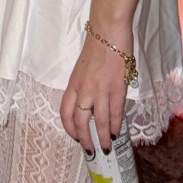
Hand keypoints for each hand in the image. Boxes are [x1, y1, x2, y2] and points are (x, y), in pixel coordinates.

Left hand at [60, 28, 130, 150]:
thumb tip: (89, 104)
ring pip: (99, 122)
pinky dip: (116, 125)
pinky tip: (117, 132)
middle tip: (91, 150)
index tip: (74, 138)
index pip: (65, 113)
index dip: (69, 128)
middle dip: (84, 140)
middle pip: (80, 122)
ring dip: (103, 138)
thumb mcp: (82, 69)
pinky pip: (116, 113)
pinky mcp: (116, 88)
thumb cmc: (95, 48)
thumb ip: (83, 87)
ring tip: (106, 147)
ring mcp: (100, 90)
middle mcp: (83, 90)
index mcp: (73, 85)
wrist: (108, 32)